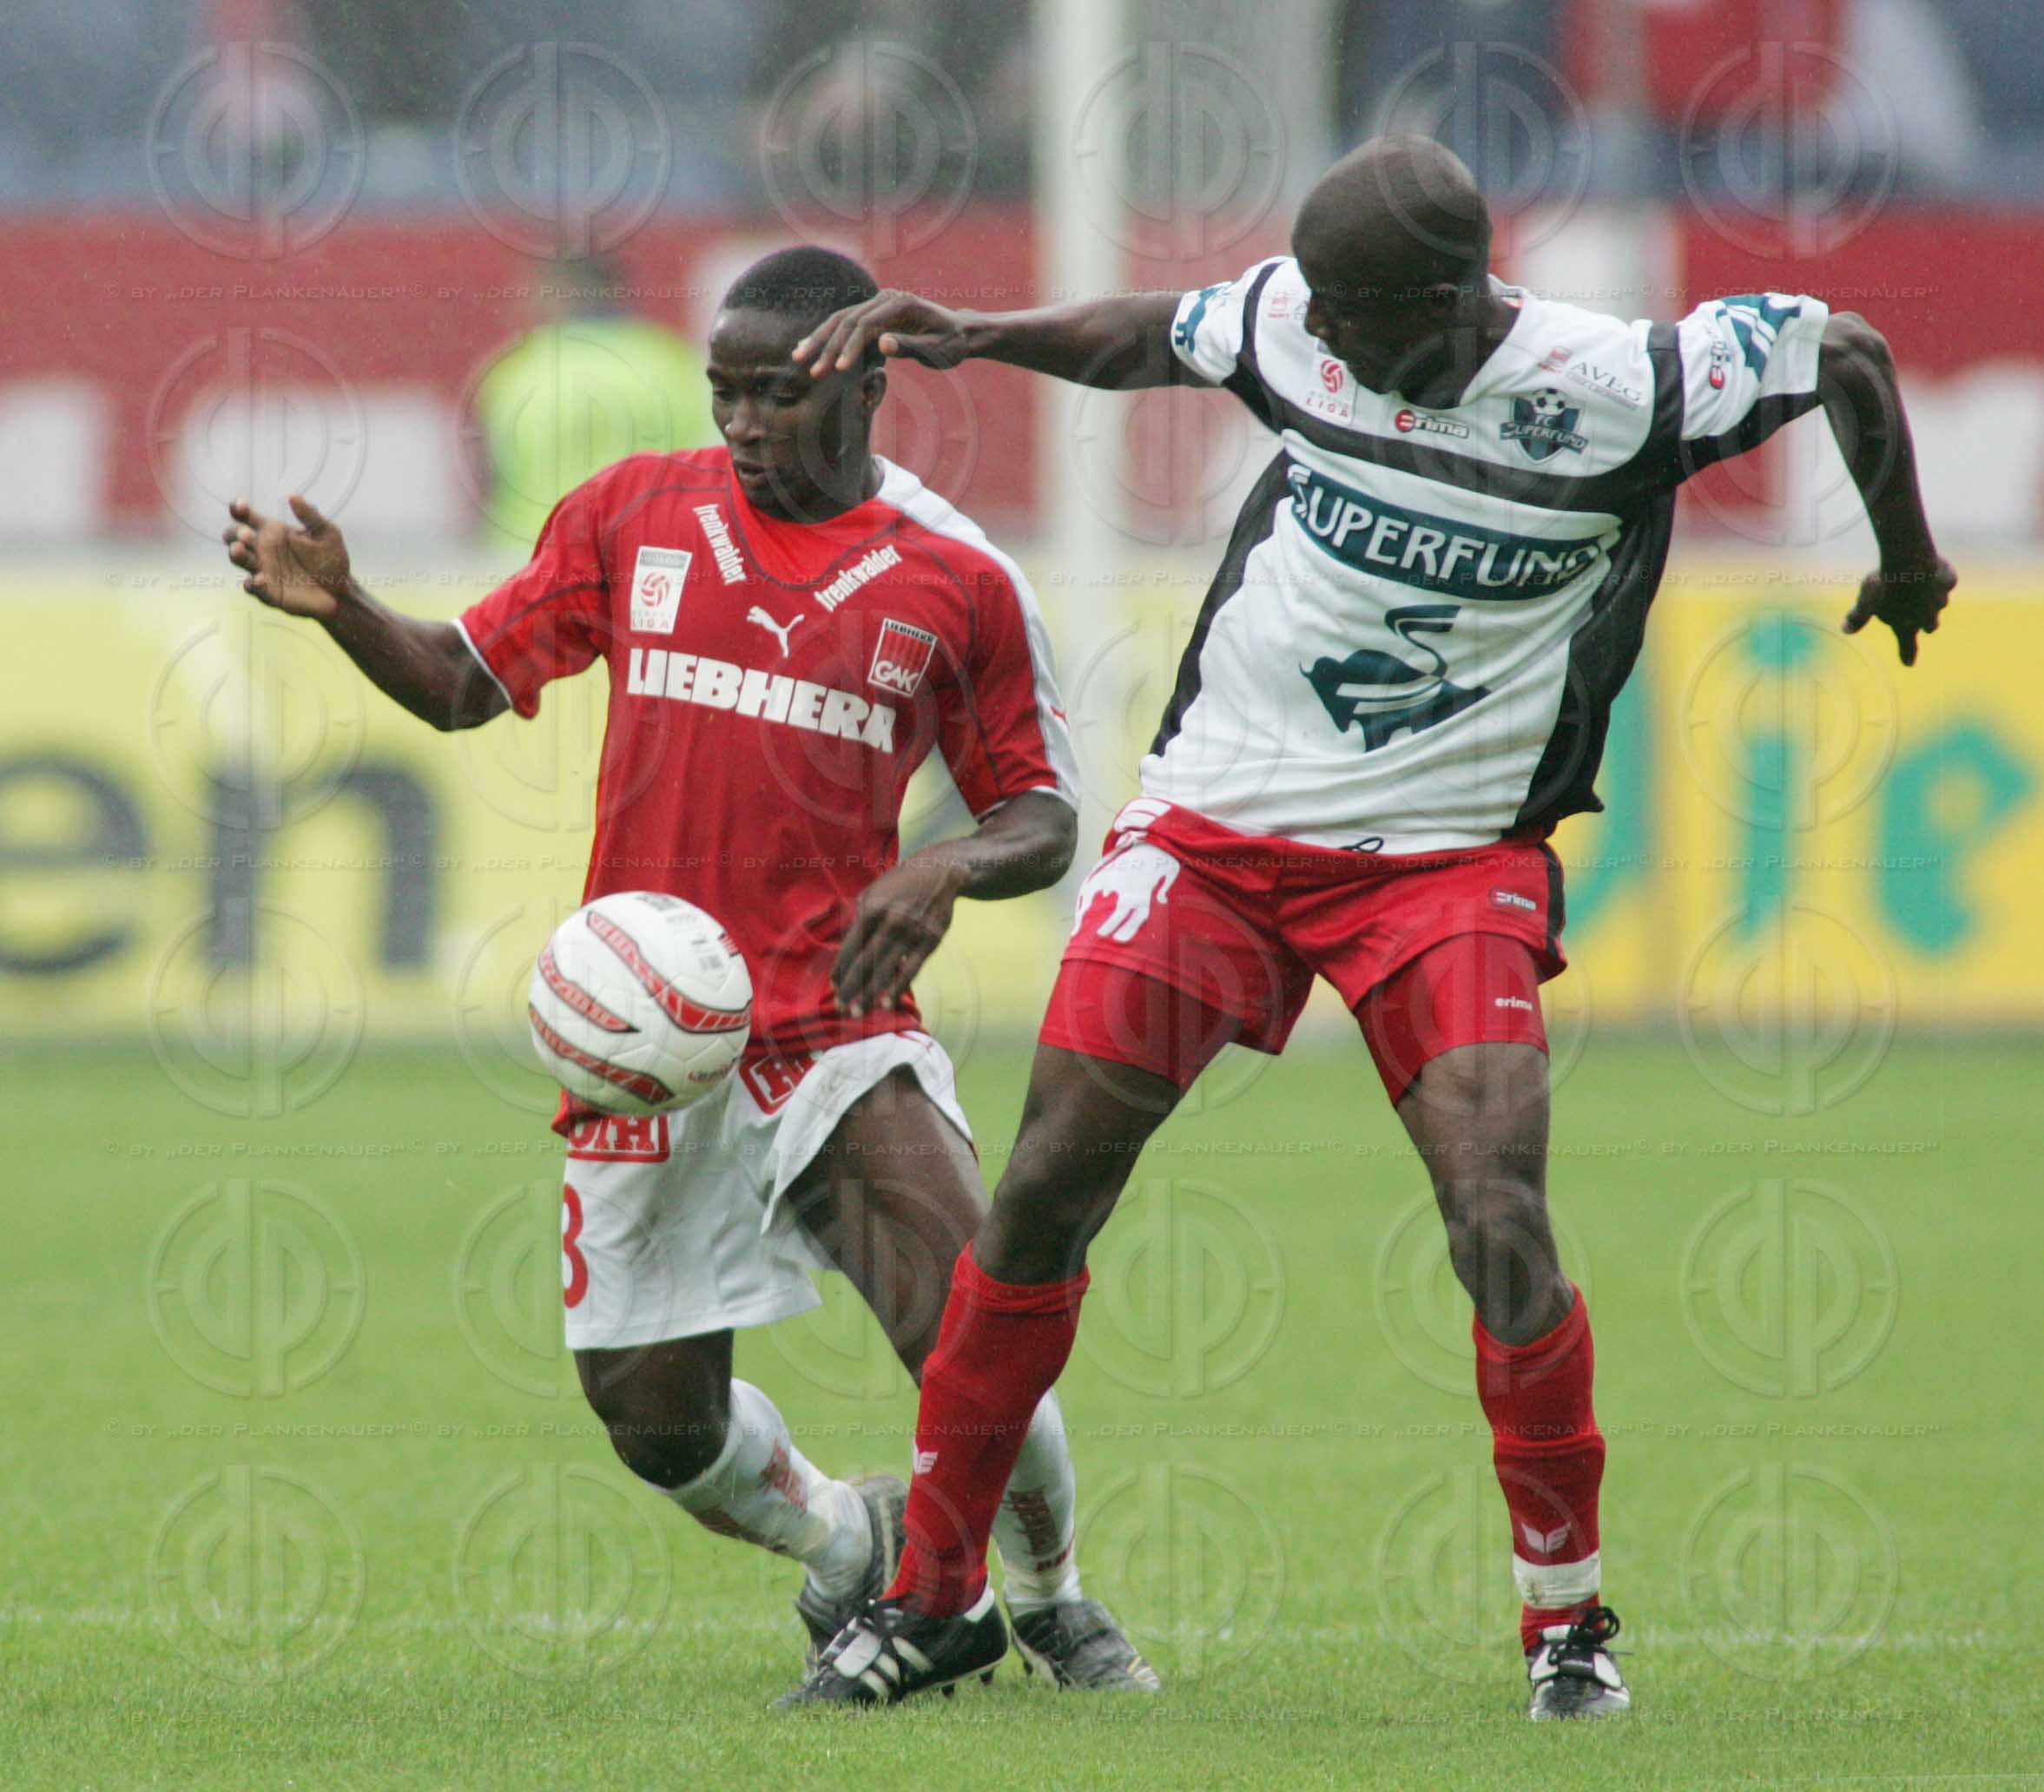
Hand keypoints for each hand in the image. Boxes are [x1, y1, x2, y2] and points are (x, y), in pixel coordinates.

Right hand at [222, 494, 350, 616]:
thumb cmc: (331, 558)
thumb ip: (310, 516)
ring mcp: (262, 570)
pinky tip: (258, 580)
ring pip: (240, 560)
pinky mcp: (268, 592)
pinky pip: (254, 587)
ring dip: (236, 554)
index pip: (247, 517)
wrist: (340, 590)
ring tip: (239, 549)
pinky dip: (253, 584)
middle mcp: (262, 549)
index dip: (239, 509)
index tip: (239, 506)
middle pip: (236, 537)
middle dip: (235, 533)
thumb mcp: (326, 533)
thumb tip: (293, 496)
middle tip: (246, 533)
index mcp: (272, 531)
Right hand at [794, 290, 971, 375]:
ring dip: (819, 339)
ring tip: (798, 356)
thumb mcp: (937, 350)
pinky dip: (828, 336)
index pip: (865, 326)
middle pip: (847, 320)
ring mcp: (878, 304)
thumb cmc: (952, 344)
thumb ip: (910, 346)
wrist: (961, 332)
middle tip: (809, 368)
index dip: (850, 348)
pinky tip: (810, 347)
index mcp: (900, 304)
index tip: (837, 370)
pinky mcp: (874, 314)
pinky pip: (846, 324)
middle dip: (826, 345)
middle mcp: (886, 298)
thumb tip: (882, 344)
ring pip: (841, 319)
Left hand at [830, 855, 964, 1018]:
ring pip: (886, 970)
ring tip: (858, 1012)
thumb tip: (846, 949)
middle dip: (851, 988)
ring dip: (870, 994)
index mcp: (872, 910)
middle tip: (840, 1008)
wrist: (939, 872)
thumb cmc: (899, 884)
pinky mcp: (929, 942)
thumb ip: (858, 918)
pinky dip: (898, 988)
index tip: (834, 987)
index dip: (841, 970)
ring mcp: (911, 933)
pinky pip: (911, 970)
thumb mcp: (873, 892)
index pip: (851, 948)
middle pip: (865, 963)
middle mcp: (890, 923)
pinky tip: (887, 1003)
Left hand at [1842, 557, 1955, 666]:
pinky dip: (1939, 576)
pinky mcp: (1947, 580)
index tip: (1908, 664)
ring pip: (1940, 602)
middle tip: (1924, 624)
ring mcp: (1940, 598)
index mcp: (1906, 624)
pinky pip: (1945, 579)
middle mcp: (1927, 615)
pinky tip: (1931, 568)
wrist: (1910, 562)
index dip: (1906, 654)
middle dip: (1927, 624)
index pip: (1906, 644)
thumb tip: (1845, 630)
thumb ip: (1858, 616)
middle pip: (1930, 625)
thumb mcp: (1865, 602)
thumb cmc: (1884, 585)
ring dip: (1933, 598)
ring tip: (1923, 588)